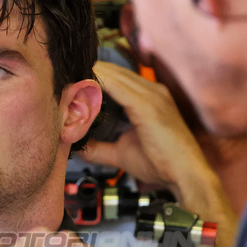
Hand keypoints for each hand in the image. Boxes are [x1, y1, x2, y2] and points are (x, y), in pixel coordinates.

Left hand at [80, 61, 237, 246]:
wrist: (187, 176)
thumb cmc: (162, 164)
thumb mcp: (122, 153)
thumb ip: (99, 147)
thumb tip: (77, 147)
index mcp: (148, 96)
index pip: (112, 77)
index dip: (89, 79)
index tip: (67, 87)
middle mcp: (151, 90)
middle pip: (109, 71)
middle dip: (85, 77)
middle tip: (59, 84)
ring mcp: (151, 94)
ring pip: (110, 74)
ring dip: (87, 80)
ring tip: (64, 88)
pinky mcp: (148, 104)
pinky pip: (116, 86)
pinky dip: (96, 87)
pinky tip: (79, 92)